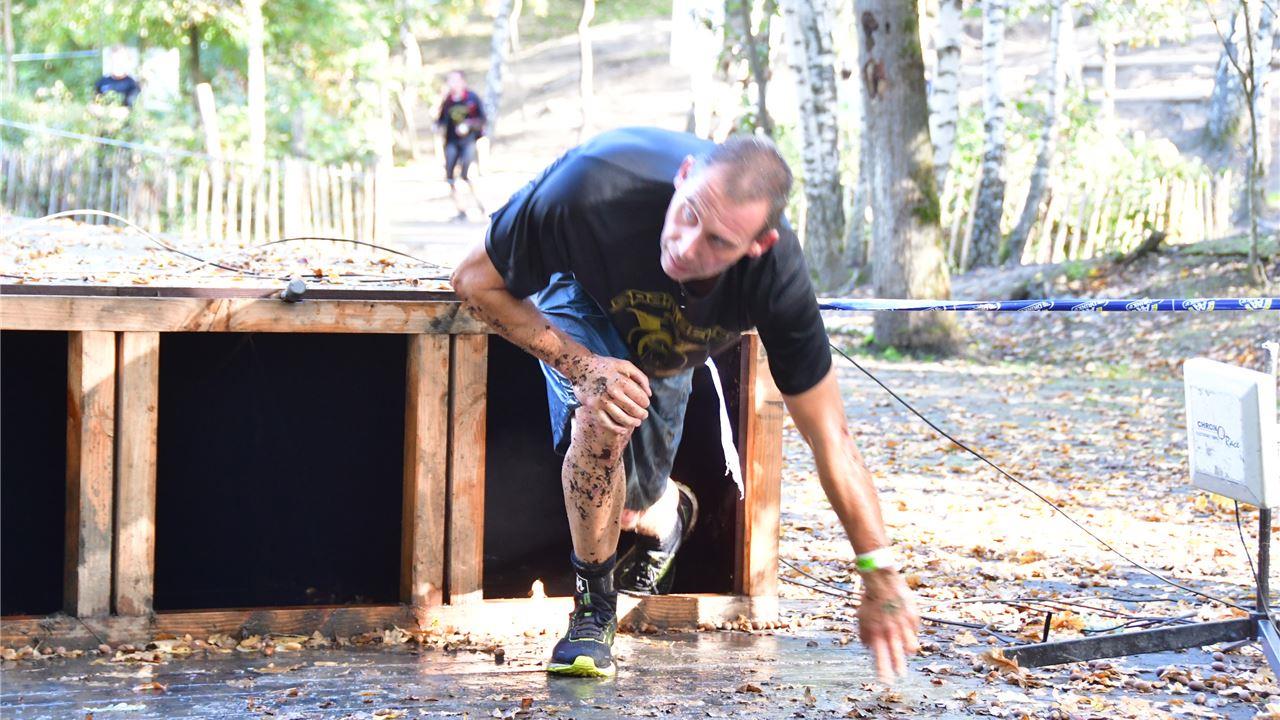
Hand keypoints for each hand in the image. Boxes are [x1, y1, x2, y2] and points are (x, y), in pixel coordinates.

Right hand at [566, 355, 651, 433]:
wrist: (580, 366)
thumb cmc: (605, 365)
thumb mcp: (624, 365)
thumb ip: (640, 377)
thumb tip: (650, 394)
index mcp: (621, 381)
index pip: (640, 397)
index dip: (645, 403)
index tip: (646, 404)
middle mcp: (611, 392)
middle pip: (633, 409)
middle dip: (642, 414)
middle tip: (644, 415)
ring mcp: (601, 401)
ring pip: (621, 418)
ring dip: (632, 422)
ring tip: (637, 422)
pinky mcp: (593, 408)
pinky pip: (607, 423)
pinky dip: (617, 428)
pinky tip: (623, 429)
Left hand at [857, 568, 920, 683]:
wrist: (882, 581)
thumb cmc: (869, 600)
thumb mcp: (861, 618)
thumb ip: (864, 634)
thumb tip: (868, 647)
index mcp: (877, 633)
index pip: (881, 658)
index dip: (884, 671)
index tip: (886, 682)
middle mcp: (891, 631)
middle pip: (897, 655)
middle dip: (899, 667)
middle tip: (901, 675)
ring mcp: (903, 624)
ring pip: (910, 645)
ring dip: (908, 650)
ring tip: (907, 652)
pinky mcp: (913, 617)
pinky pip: (914, 630)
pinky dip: (911, 631)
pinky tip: (906, 627)